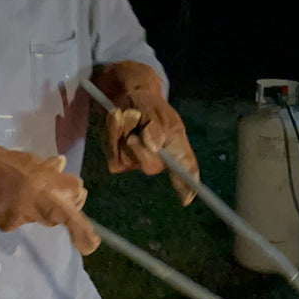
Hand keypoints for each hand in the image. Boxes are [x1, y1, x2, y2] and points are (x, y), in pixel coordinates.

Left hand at [93, 61, 200, 204]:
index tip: (186, 199)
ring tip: (126, 112)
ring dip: (122, 129)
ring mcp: (136, 163)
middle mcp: (158, 161)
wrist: (126, 99)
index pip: (186, 170)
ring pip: (127, 156)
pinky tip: (115, 119)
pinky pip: (111, 151)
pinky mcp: (116, 161)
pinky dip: (111, 132)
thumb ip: (156, 127)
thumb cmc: (149, 106)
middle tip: (134, 121)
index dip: (187, 186)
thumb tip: (154, 145)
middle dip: (140, 145)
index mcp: (176, 149)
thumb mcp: (156, 111)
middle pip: (151, 166)